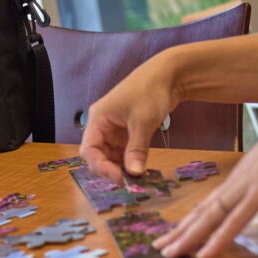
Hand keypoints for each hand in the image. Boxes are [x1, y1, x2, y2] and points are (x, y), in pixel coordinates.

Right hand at [79, 52, 184, 182]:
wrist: (168, 75)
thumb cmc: (150, 91)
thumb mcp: (142, 122)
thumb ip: (136, 149)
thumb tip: (134, 173)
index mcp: (98, 119)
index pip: (89, 149)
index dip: (101, 166)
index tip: (119, 178)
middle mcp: (102, 125)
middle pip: (98, 154)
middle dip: (110, 168)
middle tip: (128, 181)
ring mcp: (114, 128)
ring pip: (111, 155)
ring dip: (121, 166)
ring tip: (136, 177)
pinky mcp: (127, 131)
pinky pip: (123, 151)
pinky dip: (130, 161)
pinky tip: (140, 168)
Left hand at [155, 88, 257, 257]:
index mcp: (243, 175)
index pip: (212, 202)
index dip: (193, 218)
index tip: (179, 231)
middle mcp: (238, 182)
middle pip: (203, 211)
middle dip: (181, 231)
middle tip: (162, 247)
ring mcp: (247, 188)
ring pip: (209, 217)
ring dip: (188, 237)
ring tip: (170, 252)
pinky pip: (234, 221)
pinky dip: (218, 239)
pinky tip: (204, 253)